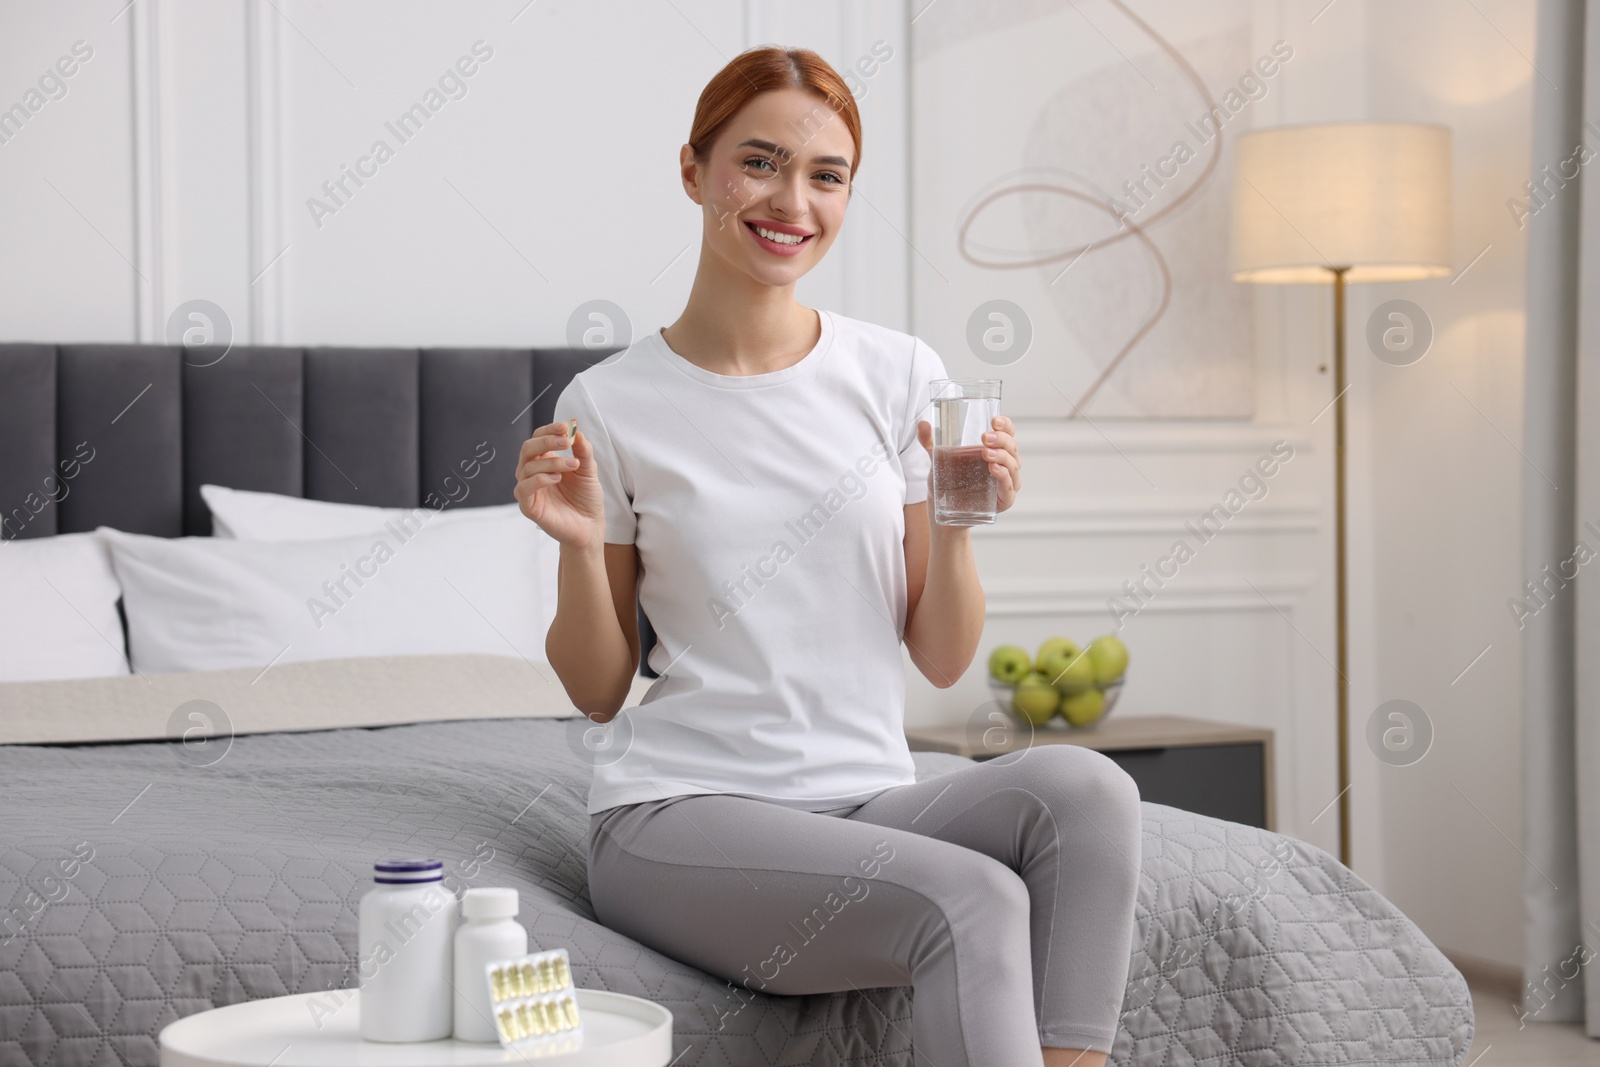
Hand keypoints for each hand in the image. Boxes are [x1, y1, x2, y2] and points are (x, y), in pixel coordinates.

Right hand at [513, 421, 604, 548]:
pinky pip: (523, 488)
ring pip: (528, 467)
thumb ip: (583, 451)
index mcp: (545, 460)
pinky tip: (556, 478)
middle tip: (566, 442)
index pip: (538, 438)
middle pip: (528, 449)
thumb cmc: (586, 498)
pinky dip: (539, 479)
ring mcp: (529, 489)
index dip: (549, 430)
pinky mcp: (528, 506)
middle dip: (546, 441)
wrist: (590, 525)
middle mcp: (533, 472)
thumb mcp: (589, 470)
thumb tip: (576, 431)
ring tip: (573, 465)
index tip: (565, 426)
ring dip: (551, 462)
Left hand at [915, 415, 1021, 513]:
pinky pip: (1009, 487)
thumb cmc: (946, 482)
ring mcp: (1006, 482)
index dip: (1005, 425)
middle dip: (1001, 439)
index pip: (1008, 433)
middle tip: (985, 437)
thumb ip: (929, 442)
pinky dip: (1004, 477)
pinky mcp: (1004, 500)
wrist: (943, 510)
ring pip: (1013, 465)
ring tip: (985, 453)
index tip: (994, 421)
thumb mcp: (937, 459)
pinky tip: (994, 469)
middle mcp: (1004, 464)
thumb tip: (922, 423)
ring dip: (1003, 456)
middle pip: (1012, 447)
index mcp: (994, 449)